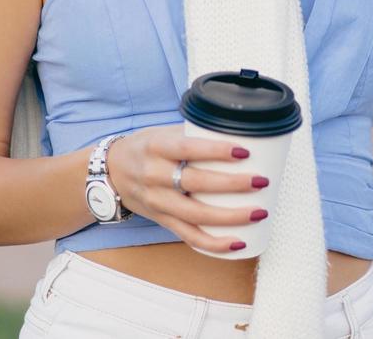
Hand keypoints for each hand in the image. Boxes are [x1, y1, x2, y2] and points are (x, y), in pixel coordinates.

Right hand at [103, 123, 268, 253]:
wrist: (111, 172)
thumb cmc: (146, 147)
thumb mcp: (164, 132)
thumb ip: (195, 133)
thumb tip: (239, 129)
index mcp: (158, 147)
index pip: (189, 149)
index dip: (216, 151)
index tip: (245, 151)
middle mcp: (155, 175)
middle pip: (196, 183)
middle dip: (232, 184)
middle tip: (261, 181)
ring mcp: (158, 201)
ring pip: (195, 215)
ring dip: (230, 217)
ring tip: (259, 212)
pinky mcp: (162, 220)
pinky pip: (189, 236)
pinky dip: (214, 243)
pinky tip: (238, 241)